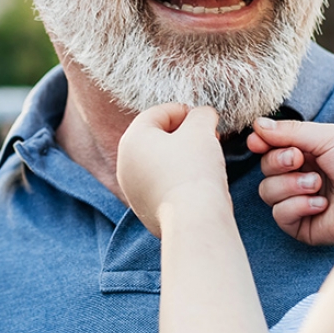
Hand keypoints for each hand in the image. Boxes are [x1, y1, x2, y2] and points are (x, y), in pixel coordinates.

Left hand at [117, 104, 230, 237]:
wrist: (193, 221)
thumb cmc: (194, 170)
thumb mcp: (201, 129)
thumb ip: (201, 115)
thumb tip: (202, 115)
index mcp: (131, 140)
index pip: (157, 113)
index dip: (184, 111)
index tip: (205, 118)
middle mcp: (124, 164)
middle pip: (156, 138)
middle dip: (184, 134)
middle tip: (208, 136)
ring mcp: (132, 190)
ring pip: (158, 163)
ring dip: (181, 156)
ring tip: (206, 159)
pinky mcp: (144, 210)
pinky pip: (161, 185)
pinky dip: (177, 179)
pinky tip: (197, 182)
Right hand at [247, 119, 333, 245]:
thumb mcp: (328, 137)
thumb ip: (290, 131)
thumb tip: (256, 125)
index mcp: (306, 154)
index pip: (270, 148)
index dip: (260, 143)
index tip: (257, 141)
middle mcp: (300, 177)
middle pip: (265, 168)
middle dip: (278, 162)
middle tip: (299, 160)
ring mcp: (300, 203)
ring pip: (267, 192)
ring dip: (290, 185)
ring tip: (317, 185)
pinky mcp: (302, 226)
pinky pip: (280, 214)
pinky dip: (298, 206)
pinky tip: (322, 204)